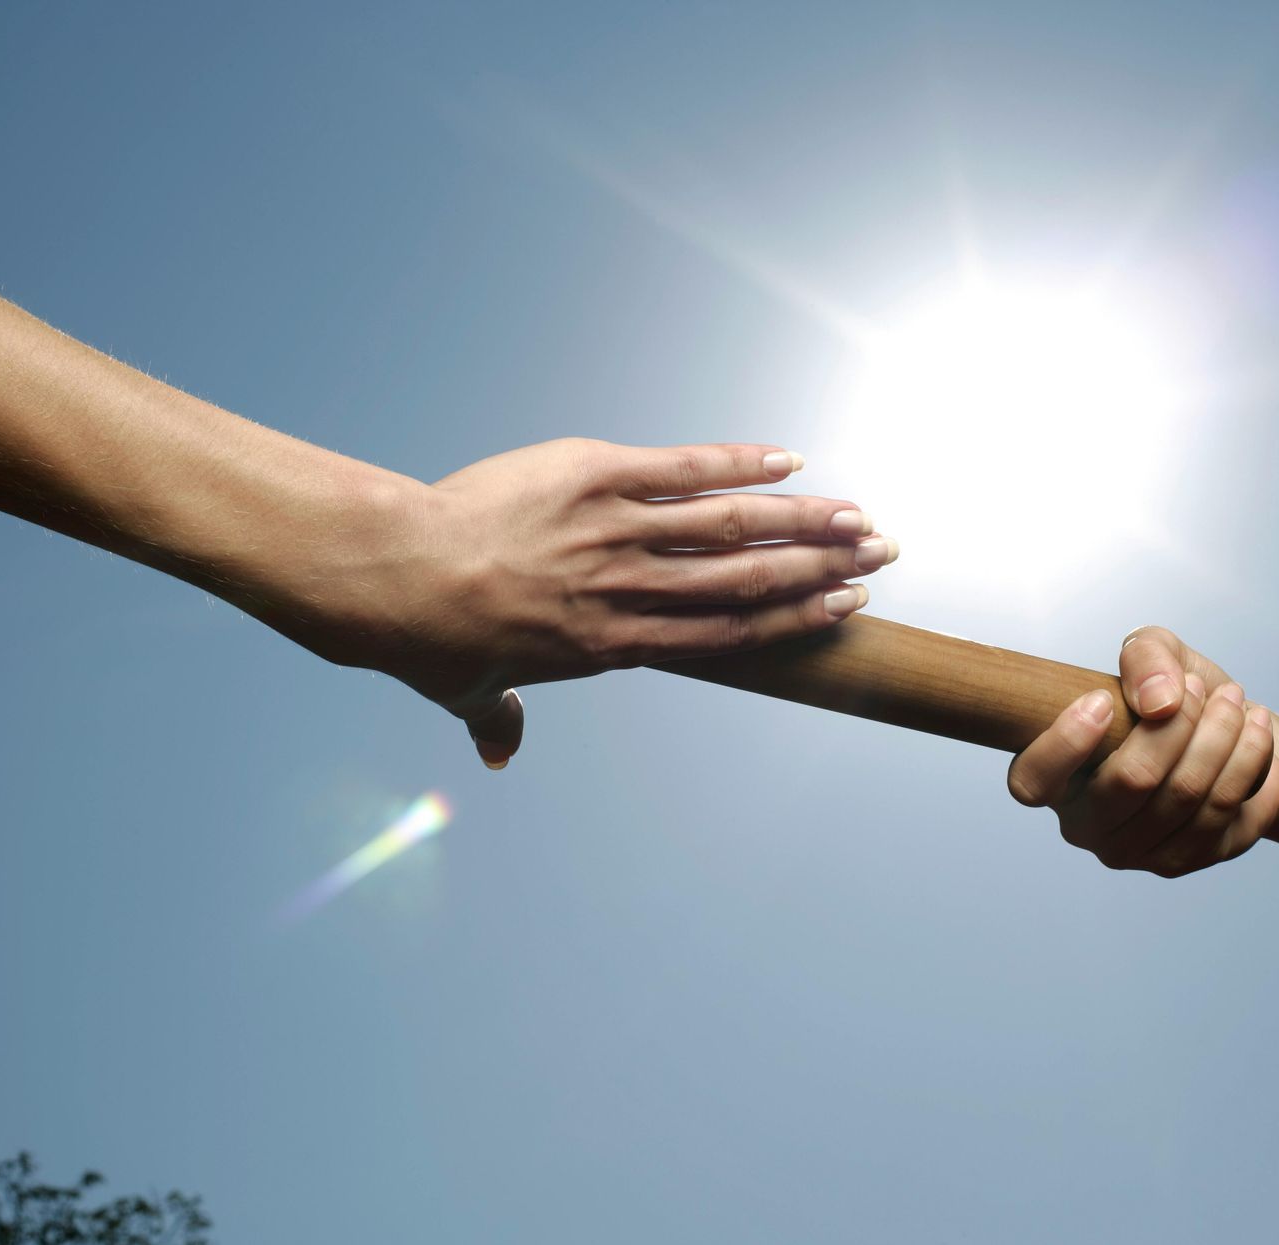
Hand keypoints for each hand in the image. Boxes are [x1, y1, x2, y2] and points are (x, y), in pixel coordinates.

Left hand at [266, 437, 892, 767]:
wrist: (395, 574)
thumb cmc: (428, 640)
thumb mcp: (465, 691)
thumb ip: (498, 719)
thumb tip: (498, 755)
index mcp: (615, 645)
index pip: (727, 634)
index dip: (794, 619)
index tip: (846, 607)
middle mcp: (631, 591)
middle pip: (749, 581)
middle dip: (823, 568)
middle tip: (883, 555)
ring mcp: (616, 531)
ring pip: (731, 528)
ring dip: (803, 519)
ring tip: (859, 514)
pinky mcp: (592, 475)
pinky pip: (680, 467)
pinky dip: (737, 461)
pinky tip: (787, 456)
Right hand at [1006, 626, 1278, 876]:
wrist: (1227, 738)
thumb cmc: (1169, 696)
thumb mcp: (1153, 654)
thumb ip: (1146, 657)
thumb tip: (1160, 702)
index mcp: (1053, 780)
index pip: (1034, 780)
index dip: (1065, 742)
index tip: (1103, 699)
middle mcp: (1085, 826)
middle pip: (1134, 778)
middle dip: (1182, 723)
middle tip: (1203, 688)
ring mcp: (1134, 853)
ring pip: (1190, 796)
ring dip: (1226, 739)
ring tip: (1239, 704)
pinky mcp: (1185, 862)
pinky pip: (1229, 816)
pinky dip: (1253, 768)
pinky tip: (1257, 737)